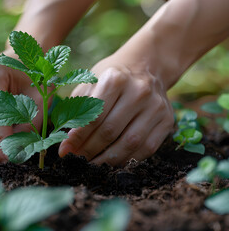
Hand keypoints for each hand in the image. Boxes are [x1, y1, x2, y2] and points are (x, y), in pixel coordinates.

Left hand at [58, 55, 173, 165]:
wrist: (145, 67)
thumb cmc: (111, 78)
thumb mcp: (90, 82)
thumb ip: (77, 109)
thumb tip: (66, 143)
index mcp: (115, 79)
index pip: (93, 117)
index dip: (77, 138)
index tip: (65, 151)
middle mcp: (139, 91)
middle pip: (110, 132)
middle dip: (89, 150)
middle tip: (76, 160)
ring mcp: (156, 107)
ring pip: (129, 143)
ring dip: (107, 160)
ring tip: (92, 165)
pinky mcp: (167, 120)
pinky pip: (146, 149)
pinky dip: (127, 160)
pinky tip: (113, 162)